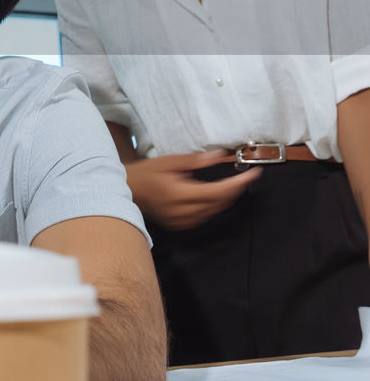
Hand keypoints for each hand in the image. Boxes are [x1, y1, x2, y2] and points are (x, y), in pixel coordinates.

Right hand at [126, 150, 260, 230]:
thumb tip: (220, 156)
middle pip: (220, 204)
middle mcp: (182, 212)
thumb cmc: (146, 173)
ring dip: (226, 199)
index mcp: (179, 194)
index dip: (239, 184)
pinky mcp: (179, 225)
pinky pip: (204, 217)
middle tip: (246, 177)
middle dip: (236, 190)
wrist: (125, 190)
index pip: (218, 192)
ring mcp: (181, 221)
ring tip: (233, 184)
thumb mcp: (169, 161)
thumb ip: (195, 161)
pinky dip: (213, 206)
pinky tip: (214, 196)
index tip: (254, 174)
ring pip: (214, 212)